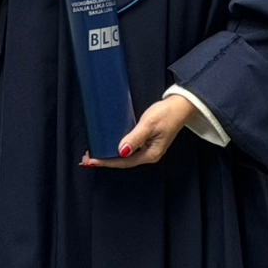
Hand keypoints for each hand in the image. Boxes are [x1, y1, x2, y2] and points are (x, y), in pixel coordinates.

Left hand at [80, 94, 195, 168]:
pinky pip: (128, 148)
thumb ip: (135, 138)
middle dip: (104, 160)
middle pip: (122, 161)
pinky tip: (107, 144)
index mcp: (150, 154)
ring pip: (124, 155)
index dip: (106, 161)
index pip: (123, 162)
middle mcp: (148, 154)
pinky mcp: (146, 141)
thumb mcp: (149, 124)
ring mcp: (147, 148)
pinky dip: (115, 148)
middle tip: (86, 158)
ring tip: (93, 153)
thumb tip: (121, 151)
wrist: (181, 106)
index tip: (91, 161)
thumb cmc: (167, 114)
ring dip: (108, 154)